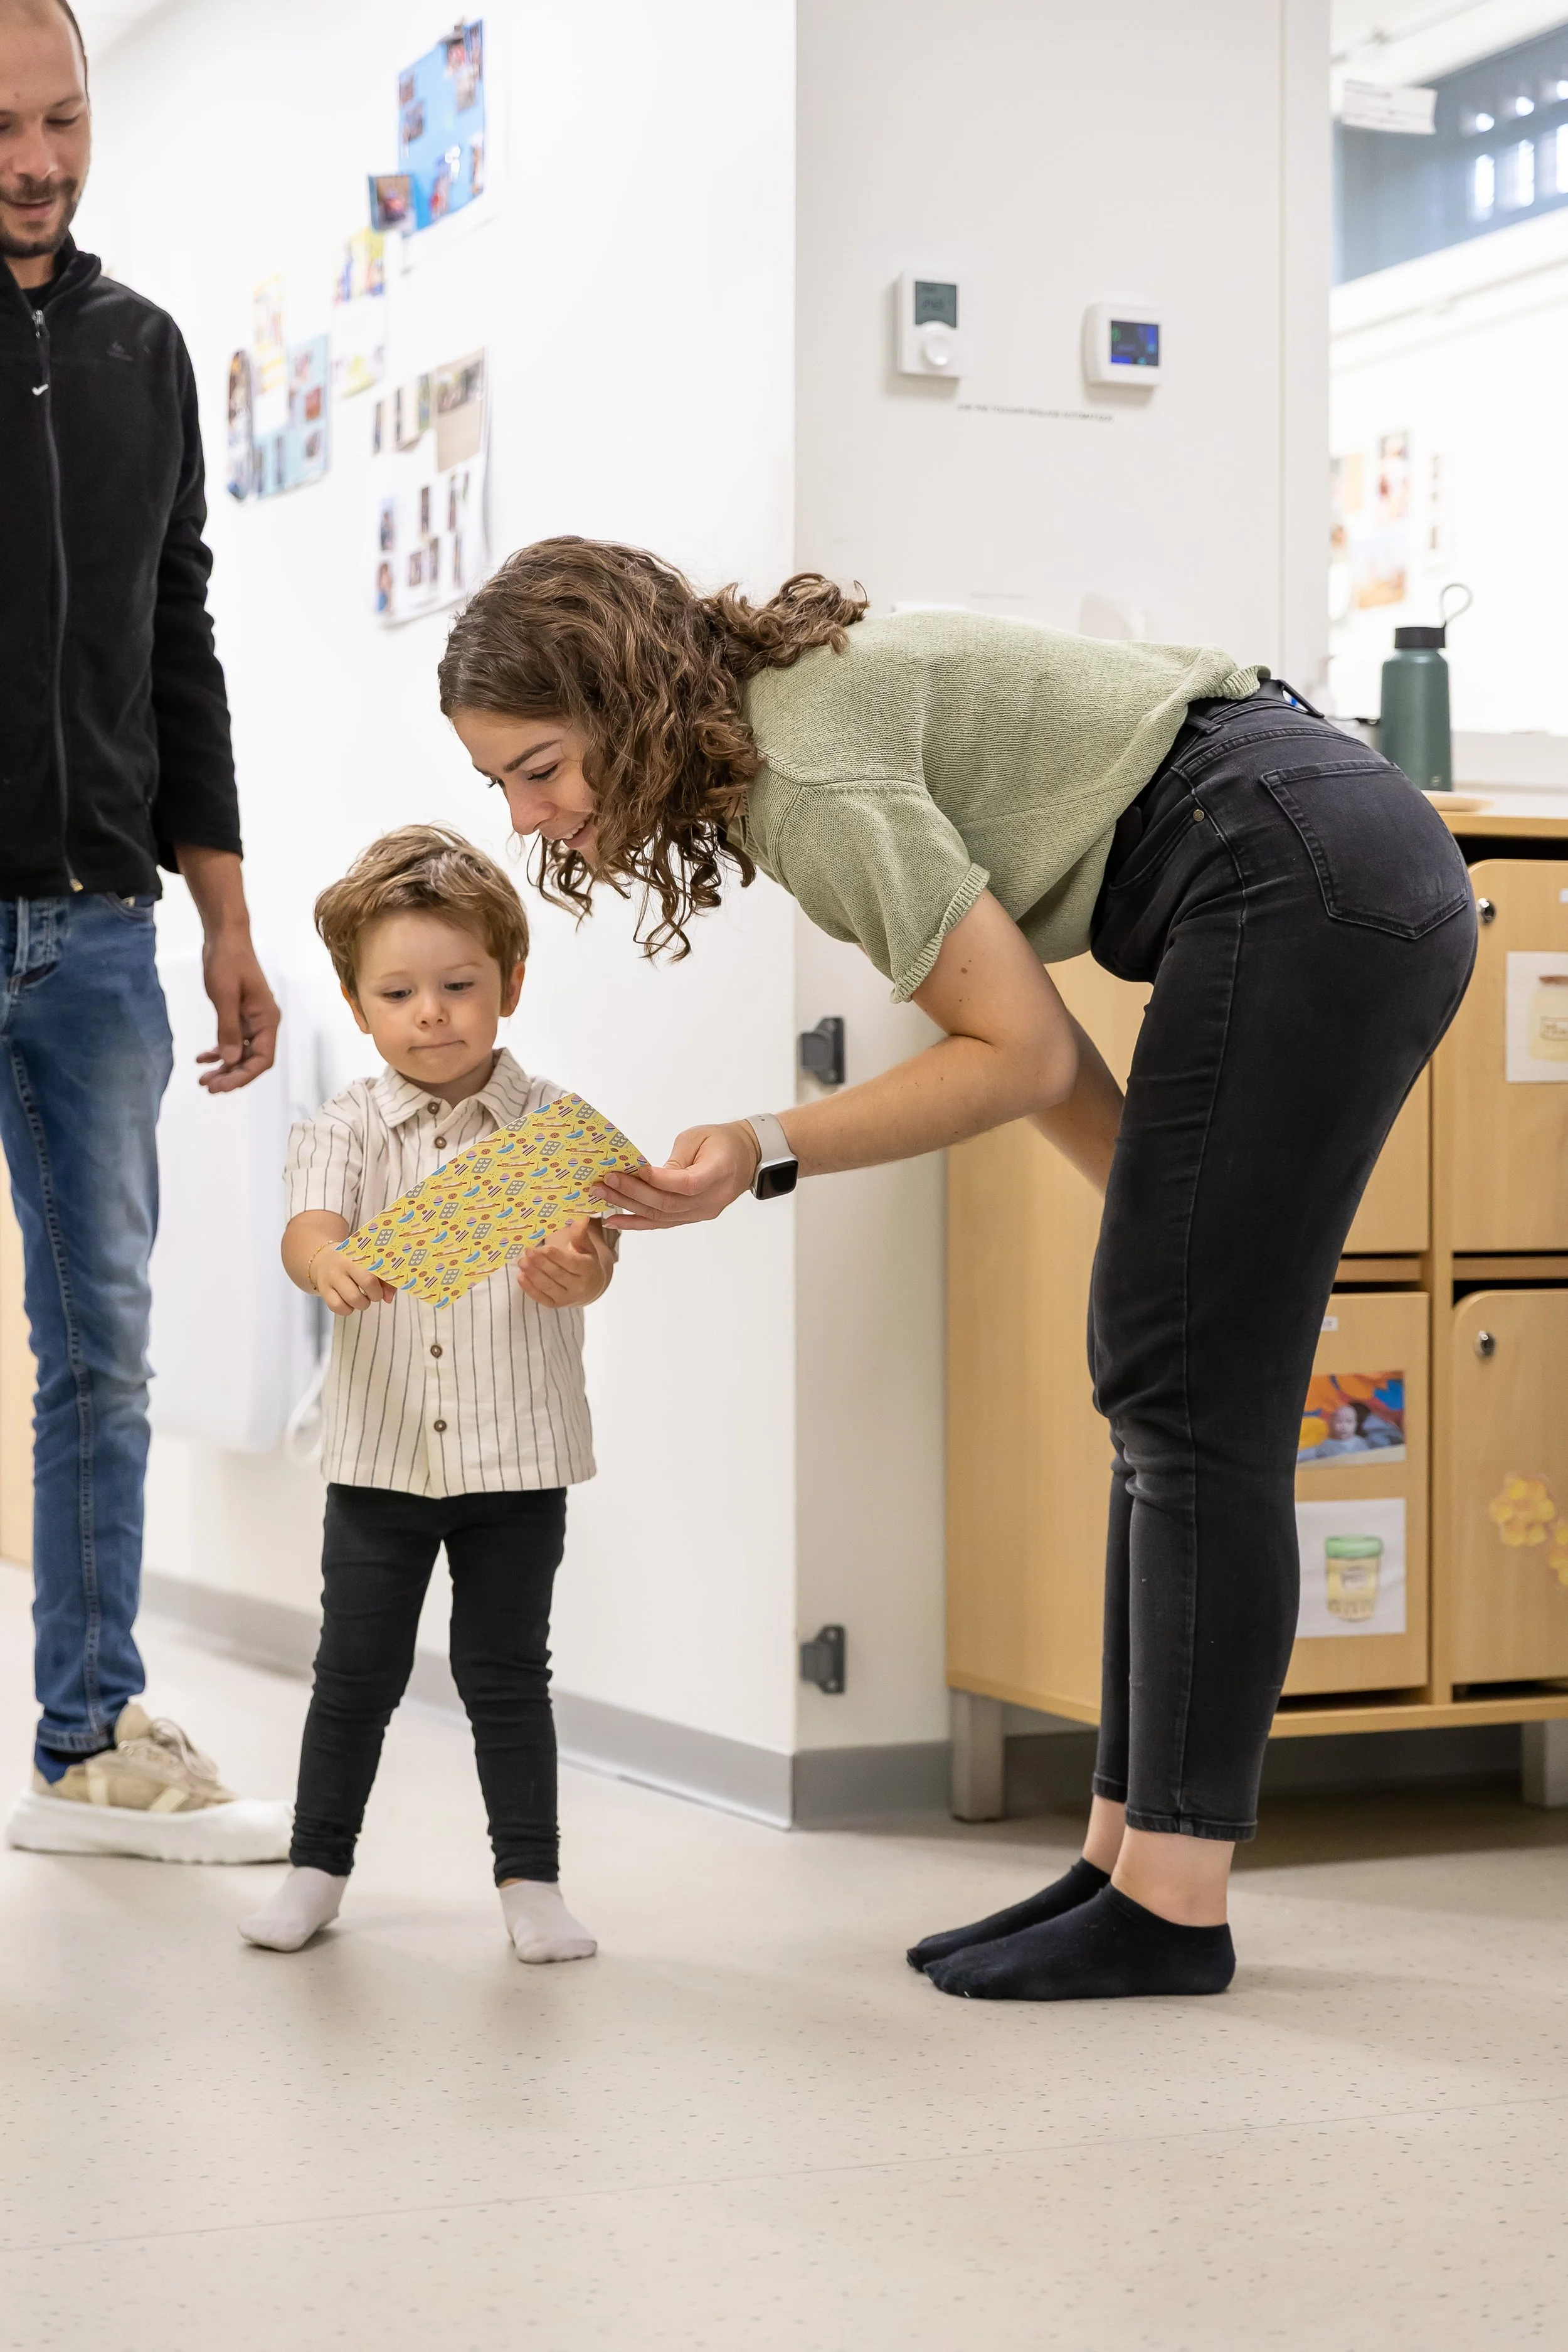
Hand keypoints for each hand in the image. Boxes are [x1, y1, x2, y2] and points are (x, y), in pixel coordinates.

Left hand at [196, 929, 280, 1092]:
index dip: (243, 1076)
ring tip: (203, 1078)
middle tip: (207, 1086)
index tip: (221, 1086)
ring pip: (241, 1052)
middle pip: (252, 1060)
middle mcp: (263, 1023)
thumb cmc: (228, 962)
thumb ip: (228, 1029)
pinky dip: (219, 1051)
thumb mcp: (225, 996)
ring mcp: (252, 1019)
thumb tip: (230, 1060)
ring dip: (224, 1067)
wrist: (225, 937)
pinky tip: (202, 1058)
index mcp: (267, 1020)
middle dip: (231, 1075)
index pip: (262, 1059)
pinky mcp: (239, 1014)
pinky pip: (233, 1040)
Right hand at [310, 1246, 395, 1315]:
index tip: (384, 1288)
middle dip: (376, 1294)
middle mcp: (343, 1264)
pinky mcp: (323, 1290)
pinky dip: (347, 1310)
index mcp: (359, 1253)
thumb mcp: (370, 1263)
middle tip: (373, 1294)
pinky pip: (337, 1307)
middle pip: (368, 1282)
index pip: (379, 1269)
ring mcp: (332, 1277)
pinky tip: (349, 1303)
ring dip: (362, 1304)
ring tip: (361, 1298)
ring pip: (353, 1298)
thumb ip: (385, 1279)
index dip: (385, 1283)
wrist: (323, 1258)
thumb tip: (389, 1299)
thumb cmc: (353, 1262)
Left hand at [516, 1217, 614, 1307]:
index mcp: (588, 1270)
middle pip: (558, 1275)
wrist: (590, 1286)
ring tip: (521, 1261)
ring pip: (548, 1287)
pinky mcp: (556, 1304)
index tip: (544, 1248)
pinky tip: (520, 1276)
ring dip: (533, 1274)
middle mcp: (579, 1286)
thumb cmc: (585, 1261)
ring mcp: (567, 1298)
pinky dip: (529, 1288)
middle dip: (541, 1263)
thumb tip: (582, 1218)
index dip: (557, 1257)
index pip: (572, 1264)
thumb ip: (581, 1235)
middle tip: (528, 1251)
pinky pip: (541, 1298)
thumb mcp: (587, 1247)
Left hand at [597, 1121, 758, 1230]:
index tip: (634, 1171)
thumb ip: (675, 1160)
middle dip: (633, 1193)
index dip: (659, 1180)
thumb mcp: (698, 1137)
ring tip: (602, 1198)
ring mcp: (703, 1212)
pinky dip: (638, 1223)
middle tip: (605, 1182)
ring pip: (662, 1216)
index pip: (686, 1184)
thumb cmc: (723, 1140)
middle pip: (668, 1203)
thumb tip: (645, 1176)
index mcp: (719, 1172)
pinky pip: (664, 1223)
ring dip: (630, 1208)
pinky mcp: (694, 1217)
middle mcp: (712, 1199)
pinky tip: (615, 1220)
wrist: (747, 1156)